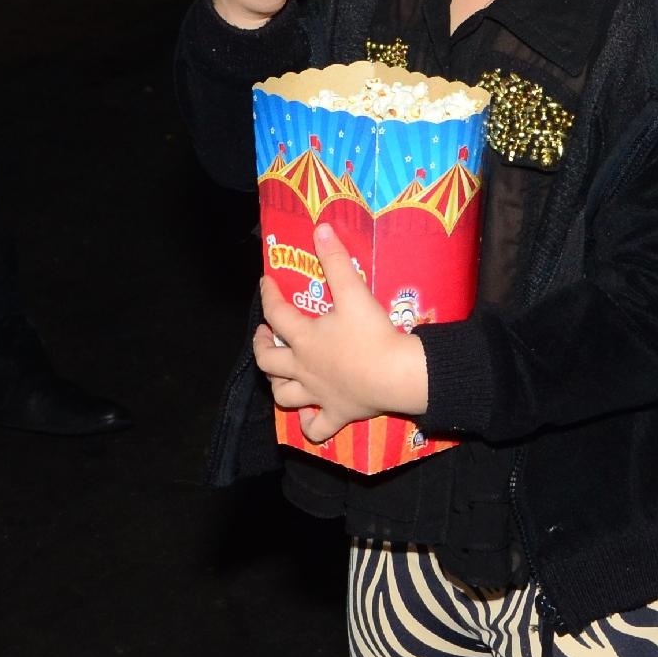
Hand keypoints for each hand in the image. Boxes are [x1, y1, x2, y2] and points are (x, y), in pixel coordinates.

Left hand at [252, 223, 427, 442]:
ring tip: (279, 374)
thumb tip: (320, 228)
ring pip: (283, 395)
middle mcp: (304, 368)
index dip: (269, 296)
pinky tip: (309, 416)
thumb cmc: (372, 334)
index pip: (276, 314)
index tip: (266, 283)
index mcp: (305, 338)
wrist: (396, 375)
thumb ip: (336, 260)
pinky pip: (316, 428)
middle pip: (268, 361)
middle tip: (265, 335)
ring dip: (277, 384)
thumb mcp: (354, 292)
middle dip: (261, 346)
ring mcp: (318, 394)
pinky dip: (309, 425)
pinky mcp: (336, 413)